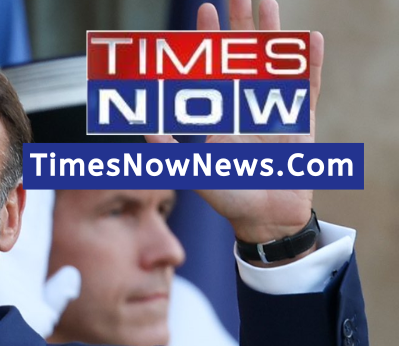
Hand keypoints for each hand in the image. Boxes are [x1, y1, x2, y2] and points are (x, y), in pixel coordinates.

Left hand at [146, 0, 321, 243]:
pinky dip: (308, 64)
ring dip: (273, 32)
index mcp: (222, 111)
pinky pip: (306, 86)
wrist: (264, 218)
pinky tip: (308, 40)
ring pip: (275, 60)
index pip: (214, 65)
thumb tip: (144, 134)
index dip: (209, 38)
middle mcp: (248, 103)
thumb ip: (171, 153)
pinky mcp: (301, 120)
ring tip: (270, 1)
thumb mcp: (195, 172)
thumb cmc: (230, 197)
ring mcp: (276, 108)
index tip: (203, 8)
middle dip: (240, 21)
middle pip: (244, 53)